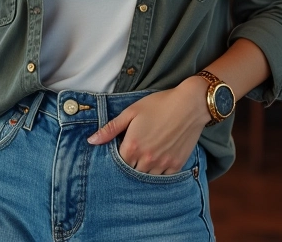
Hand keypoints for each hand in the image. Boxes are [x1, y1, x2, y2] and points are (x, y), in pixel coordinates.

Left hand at [87, 76, 209, 173]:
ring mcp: (162, 164)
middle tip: (134, 152)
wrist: (190, 104)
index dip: (117, 157)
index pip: (117, 163)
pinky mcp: (176, 165)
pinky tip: (158, 161)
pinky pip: (163, 178)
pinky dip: (159, 173)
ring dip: (143, 170)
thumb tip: (91, 141)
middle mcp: (146, 159)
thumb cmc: (159, 104)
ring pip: (147, 177)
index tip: (121, 148)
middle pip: (131, 172)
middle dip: (130, 164)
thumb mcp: (132, 111)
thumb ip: (111, 128)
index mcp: (132, 146)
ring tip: (145, 157)